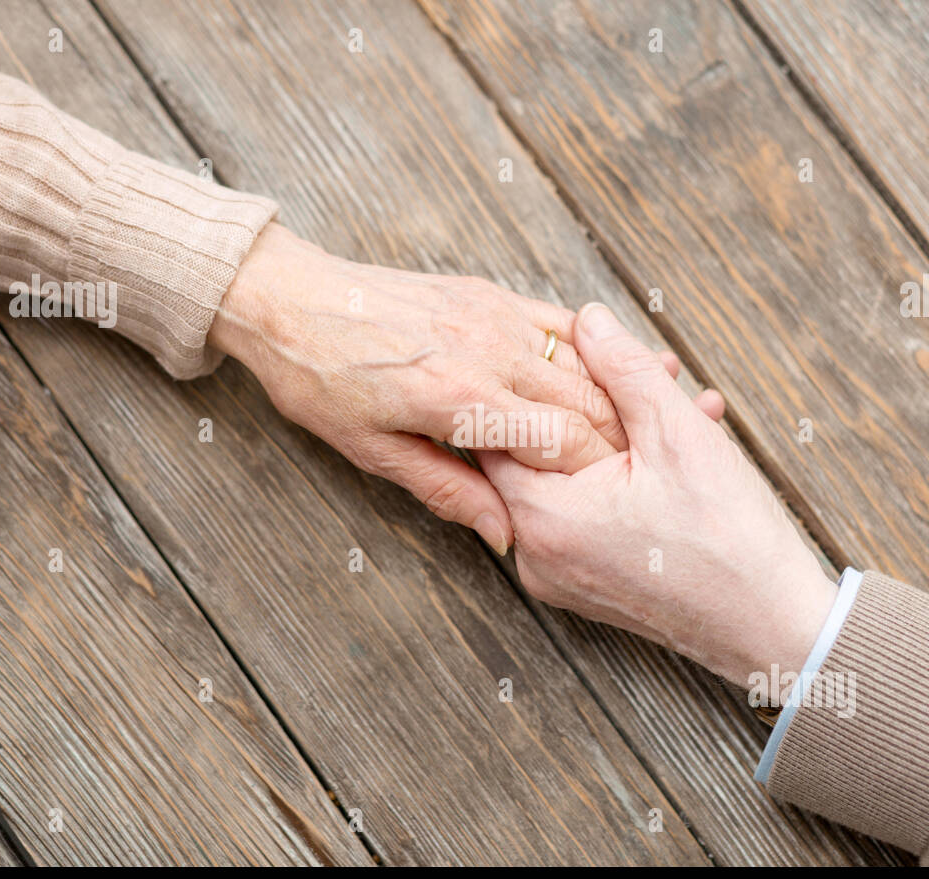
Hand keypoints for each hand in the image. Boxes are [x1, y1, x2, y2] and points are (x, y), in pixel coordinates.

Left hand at [210, 223, 630, 553]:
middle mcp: (487, 350)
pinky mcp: (490, 293)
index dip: (595, 476)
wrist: (291, 300)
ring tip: (635, 434)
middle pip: (586, 403)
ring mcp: (493, 314)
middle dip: (617, 444)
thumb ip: (448, 490)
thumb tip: (503, 534)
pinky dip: (590, 354)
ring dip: (614, 400)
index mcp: (459, 399)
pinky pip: (560, 323)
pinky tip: (605, 378)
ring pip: (584, 363)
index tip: (612, 501)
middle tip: (637, 476)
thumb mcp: (373, 452)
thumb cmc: (321, 380)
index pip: (561, 443)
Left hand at [481, 303, 836, 684]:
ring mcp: (561, 576)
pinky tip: (683, 446)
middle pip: (540, 454)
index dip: (543, 381)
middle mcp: (537, 555)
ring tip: (684, 405)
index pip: (500, 430)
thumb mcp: (677, 435)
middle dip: (596, 404)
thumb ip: (624, 369)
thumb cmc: (730, 542)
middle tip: (652, 373)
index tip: (582, 353)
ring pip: (573, 481)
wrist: (775, 630)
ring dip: (623, 437)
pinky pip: (590, 515)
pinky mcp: (588, 586)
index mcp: (544, 518)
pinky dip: (626, 478)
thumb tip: (588, 319)